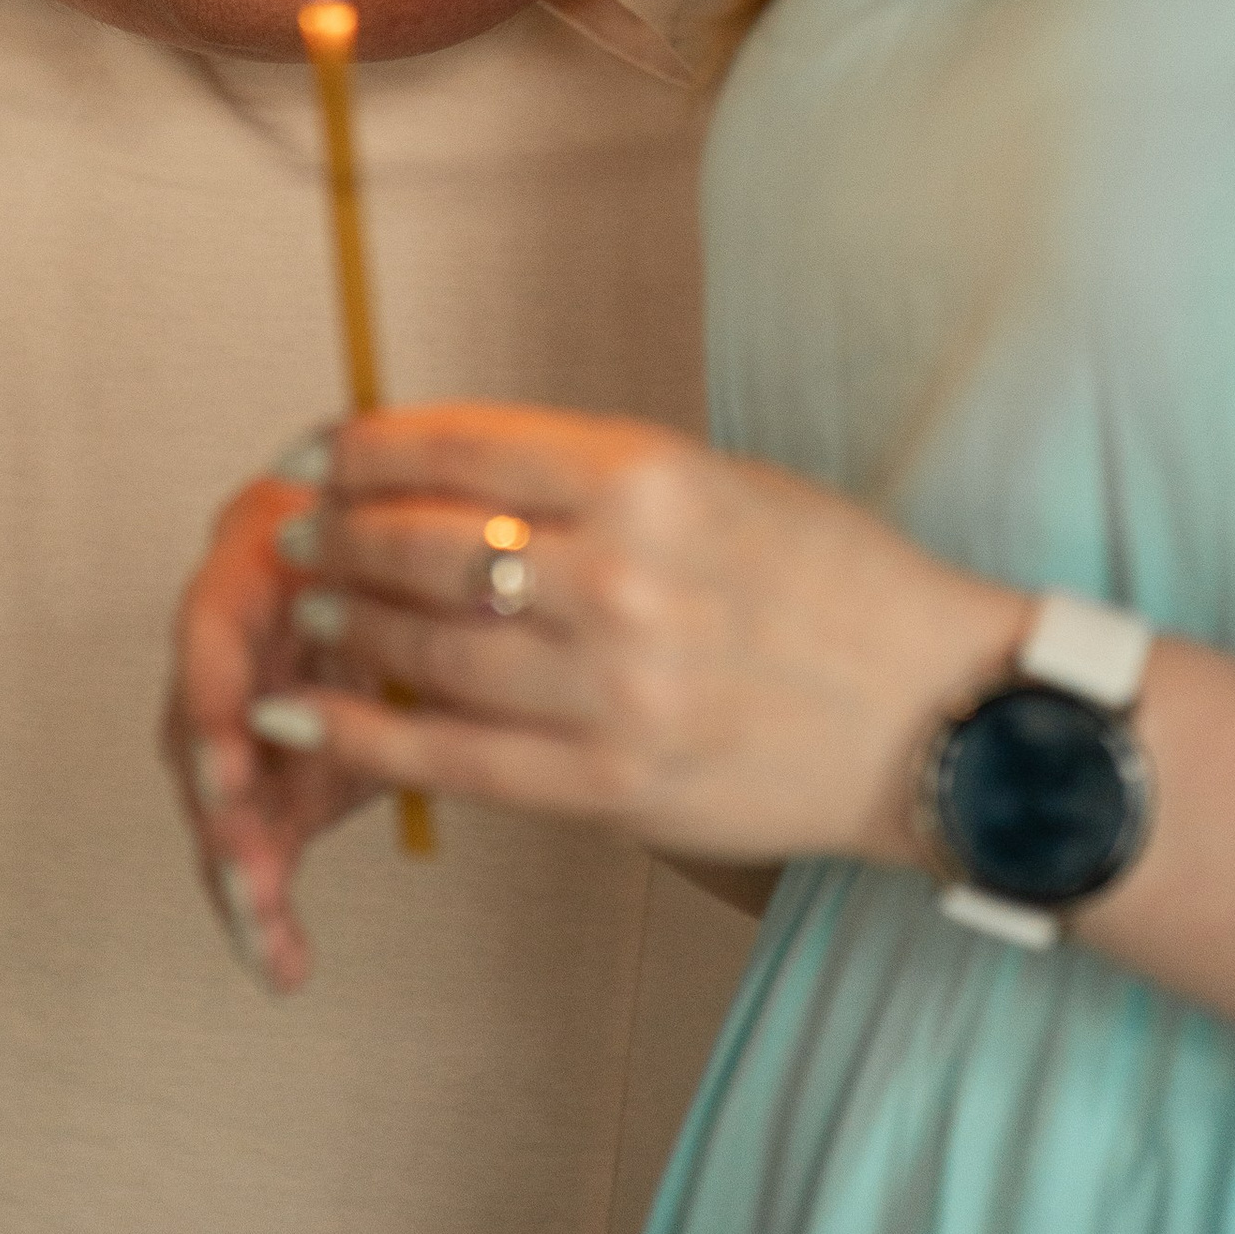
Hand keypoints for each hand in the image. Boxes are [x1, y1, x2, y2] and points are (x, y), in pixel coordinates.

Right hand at [164, 462, 383, 992]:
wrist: (433, 582)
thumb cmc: (417, 561)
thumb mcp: (415, 565)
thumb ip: (403, 597)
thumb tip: (404, 630)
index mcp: (257, 566)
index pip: (210, 625)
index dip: (212, 701)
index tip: (227, 771)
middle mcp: (231, 646)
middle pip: (201, 734)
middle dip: (226, 818)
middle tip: (254, 883)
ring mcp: (247, 720)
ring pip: (224, 805)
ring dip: (243, 876)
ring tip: (272, 947)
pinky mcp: (274, 784)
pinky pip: (263, 844)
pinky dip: (269, 906)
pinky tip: (284, 965)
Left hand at [169, 406, 1026, 990]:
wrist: (939, 716)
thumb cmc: (825, 581)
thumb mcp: (714, 480)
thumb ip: (585, 475)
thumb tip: (439, 465)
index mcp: (648, 477)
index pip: (457, 446)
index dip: (358, 447)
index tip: (311, 453)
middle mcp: (622, 575)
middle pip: (423, 544)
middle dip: (337, 535)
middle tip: (295, 534)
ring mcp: (615, 689)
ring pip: (426, 649)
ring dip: (347, 626)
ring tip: (312, 611)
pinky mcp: (613, 787)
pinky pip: (452, 760)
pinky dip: (362, 738)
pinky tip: (306, 721)